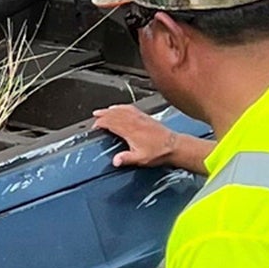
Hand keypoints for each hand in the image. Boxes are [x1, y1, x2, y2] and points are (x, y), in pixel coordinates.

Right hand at [95, 109, 211, 175]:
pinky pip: (131, 108)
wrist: (173, 146)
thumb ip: (127, 159)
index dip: (102, 123)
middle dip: (103, 115)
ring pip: (122, 110)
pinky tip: (120, 107)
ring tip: (102, 111)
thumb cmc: (158, 152)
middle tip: (95, 116)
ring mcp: (140, 118)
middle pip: (115, 114)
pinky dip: (123, 107)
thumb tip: (115, 161)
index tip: (95, 126)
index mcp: (131, 131)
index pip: (112, 123)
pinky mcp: (146, 117)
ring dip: (111, 110)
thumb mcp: (141, 159)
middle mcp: (135, 122)